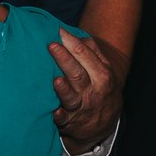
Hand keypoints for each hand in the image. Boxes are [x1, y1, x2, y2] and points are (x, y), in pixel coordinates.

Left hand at [49, 29, 120, 151]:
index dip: (72, 43)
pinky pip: (64, 119)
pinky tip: (55, 112)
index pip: (87, 56)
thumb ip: (90, 51)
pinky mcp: (69, 122)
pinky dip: (60, 116)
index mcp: (102, 74)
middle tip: (51, 46)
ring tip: (55, 79)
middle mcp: (93, 90)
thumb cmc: (99, 88)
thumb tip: (71, 33)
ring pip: (71, 97)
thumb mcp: (103, 70)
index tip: (58, 31)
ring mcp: (81, 107)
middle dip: (65, 60)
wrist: (104, 124)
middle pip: (78, 74)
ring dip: (63, 89)